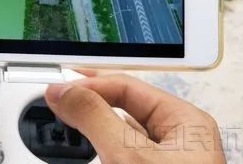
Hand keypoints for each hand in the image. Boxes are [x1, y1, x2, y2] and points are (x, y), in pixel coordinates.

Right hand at [45, 71, 225, 163]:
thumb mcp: (129, 156)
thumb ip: (94, 117)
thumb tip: (63, 91)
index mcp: (185, 124)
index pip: (127, 87)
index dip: (90, 85)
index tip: (57, 92)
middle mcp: (177, 142)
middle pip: (122, 108)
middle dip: (88, 103)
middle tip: (56, 101)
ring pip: (117, 133)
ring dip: (90, 128)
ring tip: (65, 123)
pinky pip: (118, 156)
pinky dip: (96, 152)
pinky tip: (83, 152)